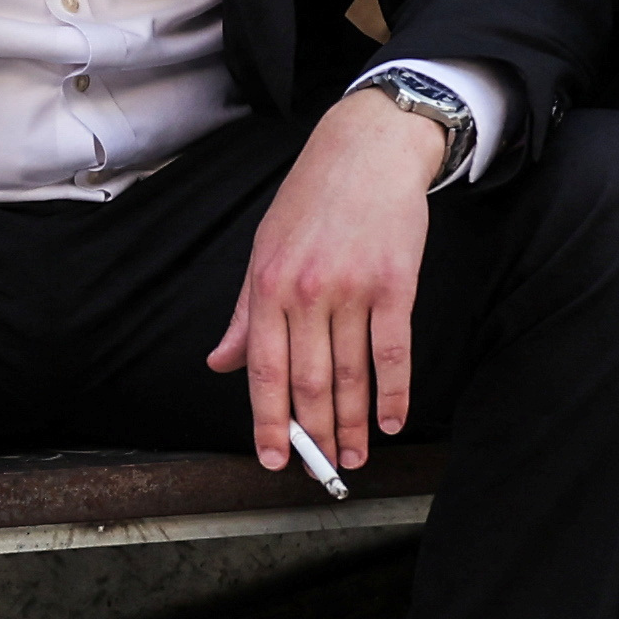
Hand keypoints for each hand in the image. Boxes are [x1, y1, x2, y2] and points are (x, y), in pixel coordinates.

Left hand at [207, 92, 445, 474]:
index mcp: (268, 285)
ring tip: (354, 457)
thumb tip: (221, 363)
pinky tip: (391, 421)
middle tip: (321, 470)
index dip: (268, 422)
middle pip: (309, 381)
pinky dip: (394, 393)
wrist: (367, 148)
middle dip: (315, 433)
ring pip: (351, 374)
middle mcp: (306, 291)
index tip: (274, 459)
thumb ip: (244, 313)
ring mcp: (353, 289)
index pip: (263, 370)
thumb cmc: (312, 199)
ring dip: (353, 423)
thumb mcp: (264, 249)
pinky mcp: (396, 284)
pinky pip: (393, 351)